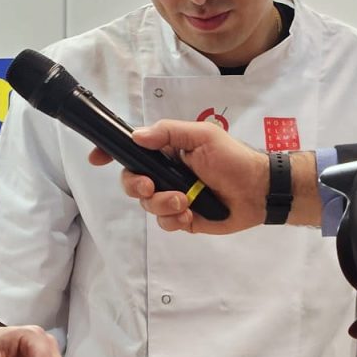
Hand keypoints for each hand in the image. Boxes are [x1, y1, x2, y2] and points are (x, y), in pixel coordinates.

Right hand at [87, 119, 269, 234]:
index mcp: (166, 151)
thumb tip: (136, 136)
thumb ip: (169, 133)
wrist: (259, 191)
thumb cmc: (232, 158)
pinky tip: (191, 214)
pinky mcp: (183, 218)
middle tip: (150, 186)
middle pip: (131, 181)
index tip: (97, 158)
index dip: (111, 153)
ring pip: (146, 205)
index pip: (132, 150)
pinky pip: (165, 223)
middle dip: (135, 185)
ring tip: (185, 201)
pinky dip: (175, 220)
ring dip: (162, 204)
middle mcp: (165, 174)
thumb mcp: (202, 136)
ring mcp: (172, 197)